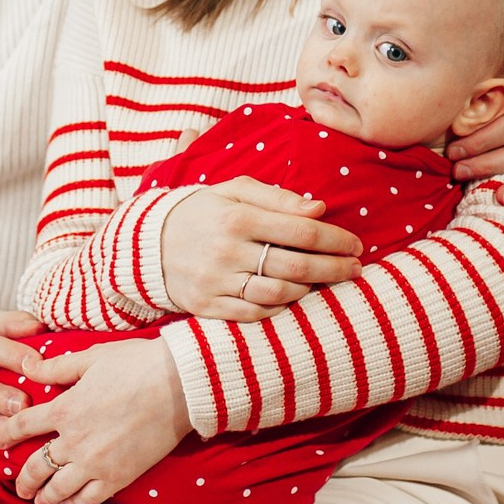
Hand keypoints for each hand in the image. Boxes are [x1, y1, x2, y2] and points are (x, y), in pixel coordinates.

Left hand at [0, 337, 191, 503]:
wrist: (179, 385)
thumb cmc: (137, 364)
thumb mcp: (91, 357)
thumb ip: (57, 367)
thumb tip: (28, 366)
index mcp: (65, 408)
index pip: (22, 425)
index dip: (6, 435)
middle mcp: (74, 440)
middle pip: (36, 466)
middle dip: (23, 479)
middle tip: (19, 486)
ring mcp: (95, 462)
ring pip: (58, 488)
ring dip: (43, 496)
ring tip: (39, 501)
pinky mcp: (118, 476)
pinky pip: (88, 499)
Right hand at [158, 179, 362, 319]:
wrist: (148, 243)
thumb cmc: (202, 211)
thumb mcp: (234, 190)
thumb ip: (277, 197)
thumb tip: (319, 208)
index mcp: (237, 216)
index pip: (301, 229)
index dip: (335, 239)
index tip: (355, 244)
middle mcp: (227, 251)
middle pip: (297, 265)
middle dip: (334, 268)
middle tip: (356, 269)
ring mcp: (216, 282)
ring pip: (279, 292)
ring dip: (311, 289)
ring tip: (325, 282)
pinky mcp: (208, 307)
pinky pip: (255, 313)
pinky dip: (281, 306)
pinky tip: (294, 296)